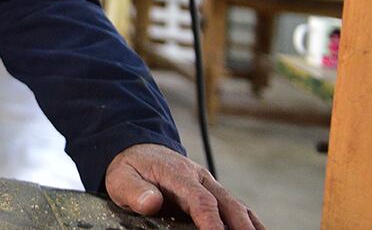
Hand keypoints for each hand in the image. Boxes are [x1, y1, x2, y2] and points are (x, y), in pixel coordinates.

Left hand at [106, 144, 264, 229]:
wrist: (138, 149)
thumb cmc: (131, 167)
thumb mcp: (121, 177)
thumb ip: (134, 190)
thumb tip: (152, 202)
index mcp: (177, 174)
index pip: (199, 199)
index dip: (211, 221)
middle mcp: (199, 178)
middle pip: (227, 203)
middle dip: (240, 228)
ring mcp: (209, 184)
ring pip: (236, 206)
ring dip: (250, 226)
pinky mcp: (214, 193)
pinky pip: (236, 207)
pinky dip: (251, 221)